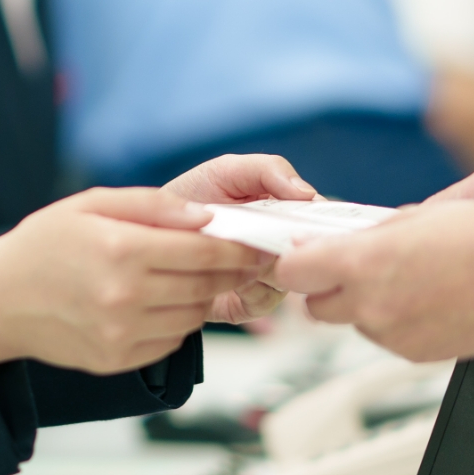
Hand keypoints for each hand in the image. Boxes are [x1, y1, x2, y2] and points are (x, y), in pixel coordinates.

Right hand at [0, 188, 272, 375]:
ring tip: (191, 280)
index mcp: (121, 250)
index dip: (239, 249)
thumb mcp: (89, 205)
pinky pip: (171, 341)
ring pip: (194, 316)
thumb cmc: (42, 246)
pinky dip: (177, 323)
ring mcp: (122, 333)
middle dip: (230, 272)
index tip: (256, 246)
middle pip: (206, 285)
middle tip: (241, 262)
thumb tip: (206, 217)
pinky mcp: (119, 360)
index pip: (205, 251)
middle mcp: (125, 295)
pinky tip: (159, 304)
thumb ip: (151, 205)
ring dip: (203, 298)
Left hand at [162, 154, 310, 323]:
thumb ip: (268, 170)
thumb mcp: (227, 171)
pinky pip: (265, 301)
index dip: (317, 222)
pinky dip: (245, 285)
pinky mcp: (252, 303)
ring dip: (260, 263)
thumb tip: (308, 194)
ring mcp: (271, 278)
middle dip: (286, 244)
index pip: (322, 221)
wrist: (152, 232)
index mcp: (289, 214)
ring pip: (289, 278)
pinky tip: (223, 271)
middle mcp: (286, 249)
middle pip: (310, 255)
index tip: (300, 220)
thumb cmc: (193, 196)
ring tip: (229, 248)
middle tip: (256, 234)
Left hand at [272, 202, 473, 361]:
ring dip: (363, 304)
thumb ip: (367, 233)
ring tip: (401, 279)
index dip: (296, 261)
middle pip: (315, 306)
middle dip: (325, 286)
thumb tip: (337, 240)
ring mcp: (395, 335)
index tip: (305, 253)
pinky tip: (423, 298)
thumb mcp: (417, 217)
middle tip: (350, 266)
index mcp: (364, 264)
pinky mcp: (418, 354)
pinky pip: (387, 337)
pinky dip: (393, 321)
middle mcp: (373, 305)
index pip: (293, 272)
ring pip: (353, 323)